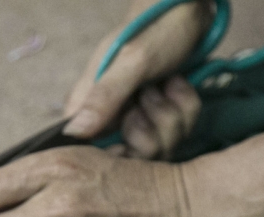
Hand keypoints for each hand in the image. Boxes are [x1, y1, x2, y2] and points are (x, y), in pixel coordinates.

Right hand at [64, 1, 208, 158]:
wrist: (188, 7)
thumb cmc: (154, 26)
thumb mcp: (131, 61)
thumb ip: (105, 96)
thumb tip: (75, 132)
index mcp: (91, 104)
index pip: (90, 150)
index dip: (116, 150)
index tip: (132, 131)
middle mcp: (113, 115)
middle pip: (131, 155)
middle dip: (153, 130)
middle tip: (153, 96)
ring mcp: (140, 116)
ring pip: (160, 147)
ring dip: (173, 115)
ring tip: (168, 84)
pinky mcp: (163, 115)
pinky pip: (179, 132)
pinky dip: (186, 107)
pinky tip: (179, 84)